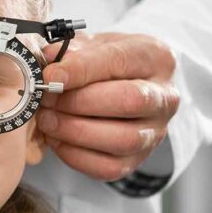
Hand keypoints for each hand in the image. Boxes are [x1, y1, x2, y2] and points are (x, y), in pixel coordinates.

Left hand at [36, 32, 179, 181]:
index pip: (121, 61)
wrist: (120, 87)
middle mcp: (164, 97)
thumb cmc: (104, 63)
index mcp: (155, 58)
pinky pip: (109, 167)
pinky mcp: (137, 160)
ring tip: (48, 119)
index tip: (50, 76)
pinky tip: (57, 139)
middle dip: (79, 102)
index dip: (81, 70)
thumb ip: (71, 50)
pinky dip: (75, 156)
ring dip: (75, 131)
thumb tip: (49, 61)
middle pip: (129, 101)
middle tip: (47, 99)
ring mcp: (155, 132)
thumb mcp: (92, 44)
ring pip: (122, 139)